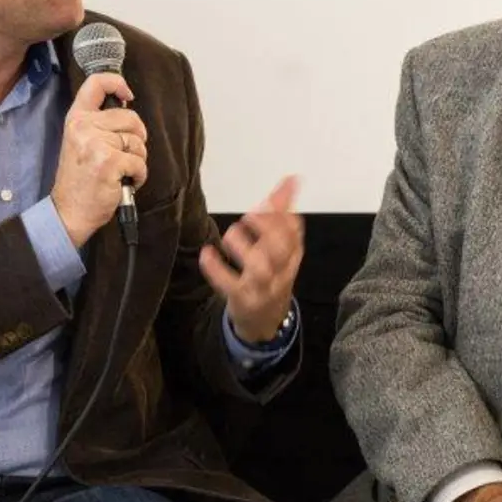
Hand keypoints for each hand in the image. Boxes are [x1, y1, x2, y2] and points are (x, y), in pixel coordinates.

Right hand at [51, 73, 148, 247]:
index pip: (96, 83)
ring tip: (120, 172)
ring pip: (138, 142)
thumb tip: (126, 104)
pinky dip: (139, 176)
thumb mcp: (79, 141)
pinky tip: (124, 182)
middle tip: (124, 155)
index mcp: (76, 119)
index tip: (127, 94)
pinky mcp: (110, 162)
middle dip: (136, 138)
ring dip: (137, 160)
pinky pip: (140, 162)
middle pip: (131, 117)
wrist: (69, 211)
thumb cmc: (79, 179)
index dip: (117, 82)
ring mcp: (96, 144)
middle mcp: (84, 127)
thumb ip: (97, 122)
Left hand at [200, 176, 301, 342]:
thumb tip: (291, 179)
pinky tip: (207, 254)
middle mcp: (281, 271)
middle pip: (280, 248)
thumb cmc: (271, 275)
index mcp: (292, 255)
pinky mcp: (243, 300)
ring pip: (258, 268)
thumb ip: (281, 213)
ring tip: (231, 234)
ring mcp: (262, 288)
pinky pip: (230, 286)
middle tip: (250, 216)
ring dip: (242, 246)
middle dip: (266, 227)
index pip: (294, 231)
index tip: (267, 199)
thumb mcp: (280, 248)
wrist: (264, 322)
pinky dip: (217, 269)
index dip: (281, 213)